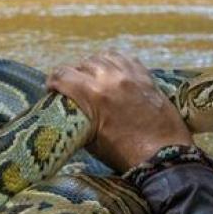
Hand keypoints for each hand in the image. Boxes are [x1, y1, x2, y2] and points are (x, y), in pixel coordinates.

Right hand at [47, 51, 193, 171]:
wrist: (162, 156)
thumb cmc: (124, 154)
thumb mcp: (90, 140)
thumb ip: (78, 119)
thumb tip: (70, 112)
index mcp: (93, 95)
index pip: (64, 75)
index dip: (52, 80)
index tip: (50, 87)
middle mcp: (110, 79)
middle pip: (82, 64)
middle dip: (72, 74)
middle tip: (70, 86)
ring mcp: (130, 75)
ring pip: (103, 57)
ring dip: (93, 66)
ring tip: (91, 76)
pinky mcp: (145, 77)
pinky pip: (125, 58)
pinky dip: (114, 62)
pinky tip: (111, 71)